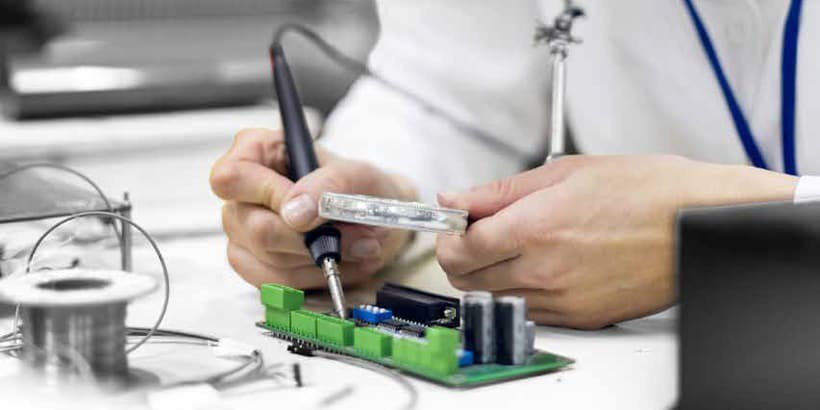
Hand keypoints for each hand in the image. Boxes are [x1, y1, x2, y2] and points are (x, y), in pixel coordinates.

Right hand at [210, 128, 415, 288]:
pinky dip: (314, 277)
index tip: (308, 210)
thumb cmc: (363, 190)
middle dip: (310, 239)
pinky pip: (276, 283)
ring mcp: (243, 231)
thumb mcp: (360, 175)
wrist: (378, 221)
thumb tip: (294, 212)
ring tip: (355, 247)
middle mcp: (241, 193)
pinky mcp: (255, 264)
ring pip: (268, 260)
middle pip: (253, 227)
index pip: (232, 177)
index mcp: (256, 151)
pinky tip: (337, 262)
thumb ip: (329, 185)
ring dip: (319, 259)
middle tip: (352, 235)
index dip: (269, 196)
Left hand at [436, 155, 796, 328]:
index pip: (459, 248)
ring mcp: (563, 299)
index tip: (453, 223)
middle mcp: (544, 270)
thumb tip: (456, 198)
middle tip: (476, 233)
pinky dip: (518, 291)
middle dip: (459, 255)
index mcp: (535, 227)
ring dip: (486, 275)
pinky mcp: (582, 317)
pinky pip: (529, 311)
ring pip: (493, 298)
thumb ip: (501, 191)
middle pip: (466, 279)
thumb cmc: (647, 191)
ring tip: (511, 245)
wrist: (699, 223)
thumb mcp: (566, 173)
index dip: (447, 235)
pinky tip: (537, 265)